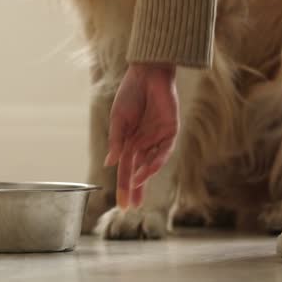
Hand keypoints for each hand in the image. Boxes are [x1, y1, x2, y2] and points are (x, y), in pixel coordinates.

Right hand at [105, 62, 178, 209]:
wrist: (147, 73)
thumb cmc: (130, 93)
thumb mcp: (118, 119)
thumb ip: (116, 140)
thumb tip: (110, 163)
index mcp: (129, 141)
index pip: (125, 169)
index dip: (123, 187)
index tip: (121, 204)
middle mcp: (144, 143)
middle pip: (138, 171)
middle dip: (134, 189)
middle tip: (130, 208)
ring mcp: (158, 138)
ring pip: (151, 163)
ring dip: (143, 176)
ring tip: (135, 187)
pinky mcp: (171, 130)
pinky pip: (164, 150)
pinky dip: (155, 161)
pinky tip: (145, 170)